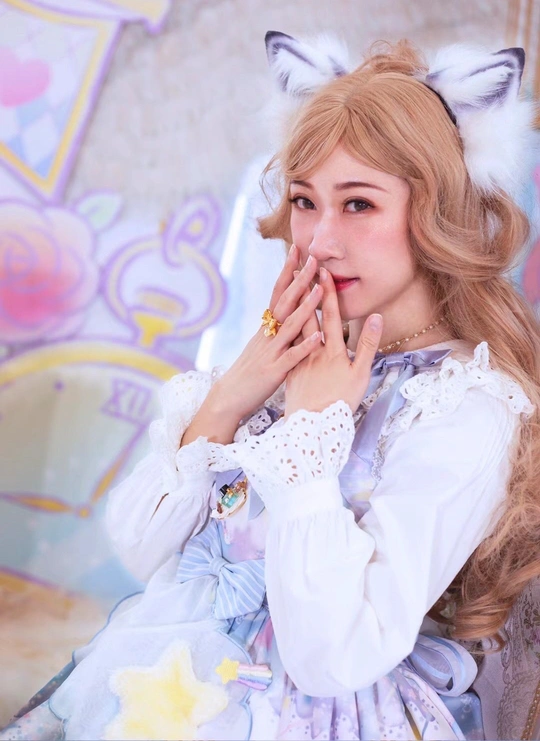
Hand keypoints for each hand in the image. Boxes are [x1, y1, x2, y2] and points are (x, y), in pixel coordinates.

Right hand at [181, 246, 322, 447]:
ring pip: (290, 325)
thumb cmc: (247, 373)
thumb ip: (274, 331)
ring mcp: (270, 352)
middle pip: (284, 302)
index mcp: (265, 328)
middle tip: (313, 258)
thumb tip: (287, 313)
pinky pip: (292, 357)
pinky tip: (320, 336)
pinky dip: (306, 346)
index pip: (277, 293)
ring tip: (320, 289)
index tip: (297, 249)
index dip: (287, 271)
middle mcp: (267, 335)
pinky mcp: (274, 371)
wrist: (228, 398)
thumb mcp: (261, 346)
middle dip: (299, 280)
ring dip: (306, 307)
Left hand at [284, 267, 382, 418]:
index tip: (323, 271)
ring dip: (294, 307)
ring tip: (290, 289)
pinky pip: (287, 346)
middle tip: (300, 269)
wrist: (313, 425)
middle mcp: (314, 350)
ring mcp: (299, 360)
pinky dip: (285, 331)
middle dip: (305, 291)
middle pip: (309, 316)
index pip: (331, 315)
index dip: (328, 292)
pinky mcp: (290, 372)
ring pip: (295, 329)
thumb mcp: (360, 374)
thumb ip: (367, 344)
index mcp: (333, 350)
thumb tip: (375, 316)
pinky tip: (281, 324)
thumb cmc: (341, 401)